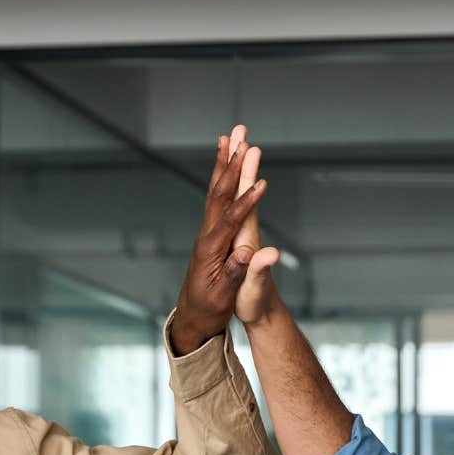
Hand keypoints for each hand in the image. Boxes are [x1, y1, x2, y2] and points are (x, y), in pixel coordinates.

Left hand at [169, 125, 269, 354]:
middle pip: (219, 193)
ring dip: (224, 164)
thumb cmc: (210, 308)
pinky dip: (222, 180)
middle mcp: (207, 235)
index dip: (245, 201)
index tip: (260, 182)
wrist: (193, 317)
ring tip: (230, 137)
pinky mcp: (211, 234)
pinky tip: (225, 167)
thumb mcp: (225, 296)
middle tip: (239, 137)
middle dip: (230, 164)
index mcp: (211, 249)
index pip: (230, 219)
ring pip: (216, 191)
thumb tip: (249, 253)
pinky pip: (217, 200)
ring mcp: (207, 233)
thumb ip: (237, 272)